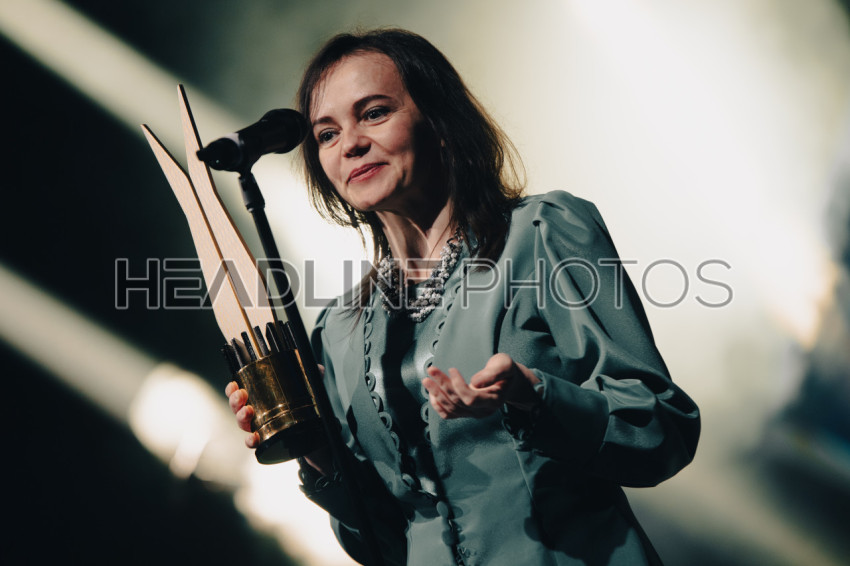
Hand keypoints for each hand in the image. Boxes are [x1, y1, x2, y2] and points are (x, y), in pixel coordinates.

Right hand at [225, 364, 326, 450]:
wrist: (315, 432)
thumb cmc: (305, 407)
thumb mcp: (308, 388)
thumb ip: (312, 376)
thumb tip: (319, 368)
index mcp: (260, 398)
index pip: (240, 392)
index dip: (232, 389)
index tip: (234, 384)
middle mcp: (257, 413)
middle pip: (237, 407)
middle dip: (234, 401)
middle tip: (241, 395)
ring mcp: (260, 427)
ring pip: (242, 423)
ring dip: (241, 417)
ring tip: (248, 411)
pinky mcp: (267, 441)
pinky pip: (253, 443)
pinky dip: (251, 441)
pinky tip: (254, 438)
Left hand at [422, 353, 540, 418]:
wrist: (509, 383)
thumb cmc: (506, 371)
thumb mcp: (504, 365)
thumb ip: (492, 373)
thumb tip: (475, 382)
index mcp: (493, 400)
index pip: (471, 398)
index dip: (458, 385)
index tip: (452, 369)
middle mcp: (483, 411)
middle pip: (457, 402)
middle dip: (442, 385)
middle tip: (431, 370)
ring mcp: (474, 414)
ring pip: (451, 409)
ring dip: (436, 394)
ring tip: (427, 380)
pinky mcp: (466, 413)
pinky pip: (449, 414)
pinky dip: (438, 405)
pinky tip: (432, 394)